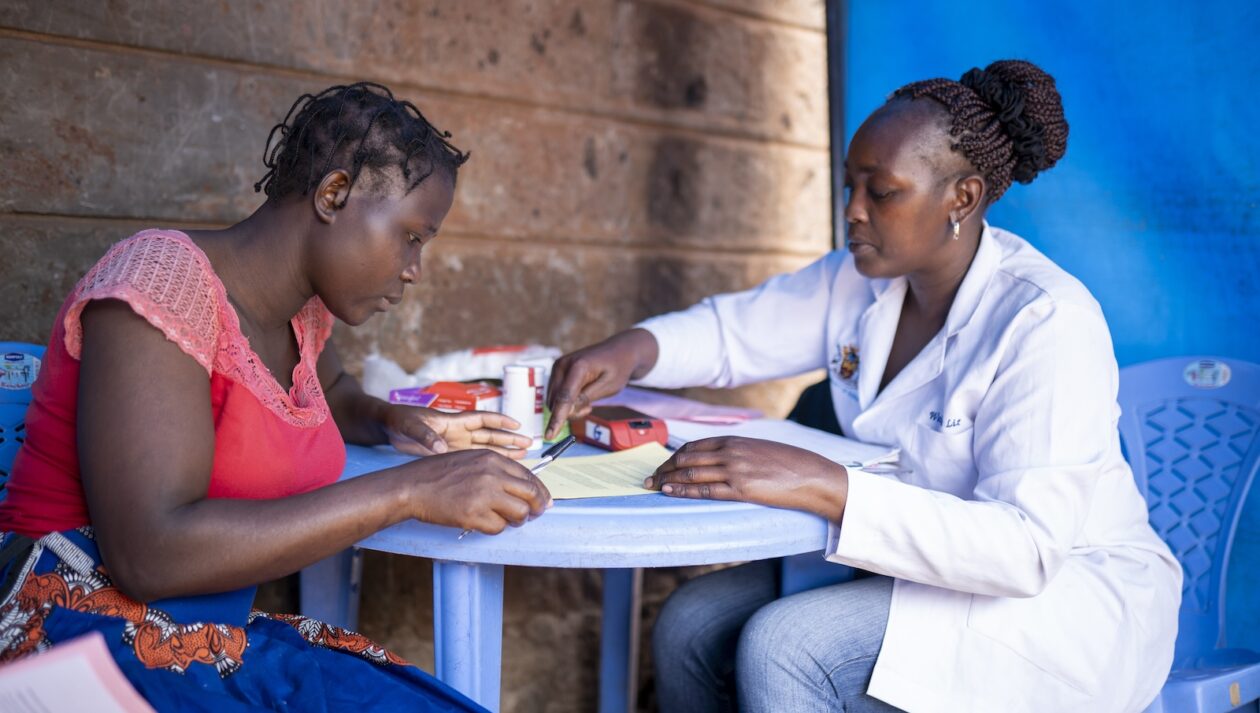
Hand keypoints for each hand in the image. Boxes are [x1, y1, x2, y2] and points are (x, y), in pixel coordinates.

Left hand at [382, 404, 532, 458]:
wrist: (387, 428)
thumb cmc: (399, 421)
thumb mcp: (411, 426)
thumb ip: (426, 436)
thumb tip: (440, 446)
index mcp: (453, 421)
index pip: (482, 419)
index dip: (500, 421)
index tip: (517, 425)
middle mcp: (458, 432)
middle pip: (490, 434)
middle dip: (509, 439)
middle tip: (529, 445)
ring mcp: (456, 444)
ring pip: (485, 448)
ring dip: (503, 452)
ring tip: (523, 456)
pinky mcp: (450, 455)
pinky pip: (474, 459)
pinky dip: (488, 463)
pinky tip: (498, 470)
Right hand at [402, 449, 552, 534]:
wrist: (412, 486)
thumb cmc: (438, 474)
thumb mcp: (471, 460)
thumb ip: (495, 470)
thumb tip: (522, 486)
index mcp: (492, 459)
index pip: (529, 475)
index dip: (540, 491)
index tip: (544, 501)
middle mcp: (492, 474)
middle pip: (532, 494)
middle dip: (537, 507)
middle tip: (533, 515)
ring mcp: (484, 495)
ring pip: (520, 513)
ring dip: (517, 520)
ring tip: (507, 520)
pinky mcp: (474, 515)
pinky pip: (499, 527)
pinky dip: (495, 529)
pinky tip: (484, 523)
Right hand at [545, 329, 659, 439]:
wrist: (619, 351)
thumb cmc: (617, 368)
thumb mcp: (608, 387)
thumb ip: (586, 398)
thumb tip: (568, 410)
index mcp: (578, 366)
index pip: (564, 398)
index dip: (557, 418)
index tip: (550, 435)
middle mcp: (563, 364)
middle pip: (556, 401)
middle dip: (570, 411)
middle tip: (589, 407)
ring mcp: (558, 366)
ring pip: (554, 399)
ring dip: (568, 407)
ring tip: (587, 400)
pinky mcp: (558, 370)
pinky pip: (556, 394)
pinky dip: (566, 401)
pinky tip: (581, 395)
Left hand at [645, 437, 848, 522]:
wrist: (813, 476)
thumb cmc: (789, 464)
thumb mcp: (759, 449)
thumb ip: (737, 452)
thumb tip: (717, 460)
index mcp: (734, 440)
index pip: (693, 447)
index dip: (673, 457)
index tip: (661, 466)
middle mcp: (731, 452)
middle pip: (686, 459)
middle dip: (663, 469)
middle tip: (648, 479)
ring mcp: (735, 470)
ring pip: (691, 474)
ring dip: (668, 480)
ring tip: (653, 487)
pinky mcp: (741, 489)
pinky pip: (706, 490)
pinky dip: (683, 490)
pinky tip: (670, 492)